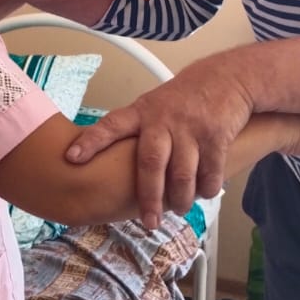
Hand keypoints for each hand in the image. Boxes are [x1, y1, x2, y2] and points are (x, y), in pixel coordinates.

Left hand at [66, 60, 255, 228]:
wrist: (228, 77)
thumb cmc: (185, 97)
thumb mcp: (155, 104)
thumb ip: (136, 130)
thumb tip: (108, 164)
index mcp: (142, 112)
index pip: (111, 125)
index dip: (92, 142)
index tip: (72, 158)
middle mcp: (163, 119)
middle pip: (150, 162)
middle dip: (149, 197)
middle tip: (149, 222)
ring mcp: (190, 128)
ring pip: (182, 174)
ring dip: (181, 199)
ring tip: (180, 210)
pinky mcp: (215, 136)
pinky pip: (210, 172)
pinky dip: (206, 189)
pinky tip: (204, 193)